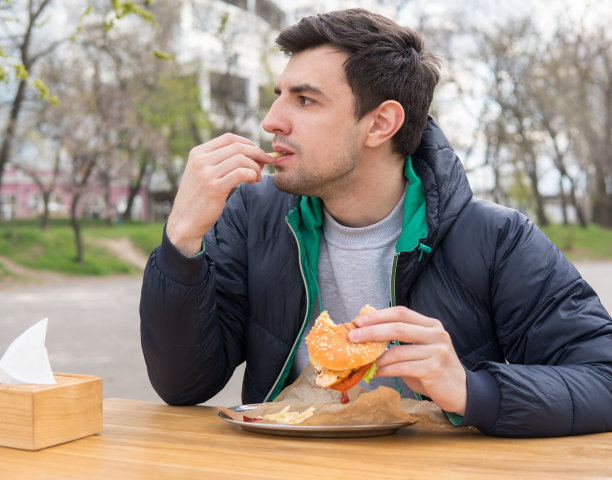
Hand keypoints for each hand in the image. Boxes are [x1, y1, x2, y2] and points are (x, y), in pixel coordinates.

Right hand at [166, 133, 272, 255]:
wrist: (184, 221)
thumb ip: (219, 161)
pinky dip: (252, 175)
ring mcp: (206, 174)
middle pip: (237, 147)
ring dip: (255, 167)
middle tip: (266, 162)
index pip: (229, 138)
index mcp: (198, 153)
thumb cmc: (198, 198)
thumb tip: (249, 152)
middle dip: (257, 153)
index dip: (248, 143)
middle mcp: (201, 160)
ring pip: (241, 160)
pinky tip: (253, 182)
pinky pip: (241, 174)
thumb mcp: (201, 173)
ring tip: (257, 177)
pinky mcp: (215, 188)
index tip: (257, 152)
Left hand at [349, 306, 466, 414]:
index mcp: (430, 325)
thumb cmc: (433, 368)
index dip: (378, 315)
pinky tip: (375, 372)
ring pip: (398, 351)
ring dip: (376, 357)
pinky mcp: (434, 368)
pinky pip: (402, 367)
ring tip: (363, 360)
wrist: (460, 391)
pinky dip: (385, 370)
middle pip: (398, 327)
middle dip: (372, 331)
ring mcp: (437, 351)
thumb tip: (366, 335)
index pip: (401, 312)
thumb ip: (400, 340)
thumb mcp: (419, 348)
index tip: (358, 321)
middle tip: (353, 337)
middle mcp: (436, 334)